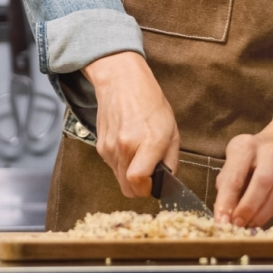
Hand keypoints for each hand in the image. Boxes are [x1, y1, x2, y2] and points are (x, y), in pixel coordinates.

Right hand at [82, 51, 180, 197]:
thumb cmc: (150, 103)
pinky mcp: (101, 147)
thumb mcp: (172, 130)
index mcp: (148, 142)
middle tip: (148, 175)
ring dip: (129, 175)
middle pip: (127, 188)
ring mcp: (110, 148)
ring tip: (138, 155)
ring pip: (119, 179)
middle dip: (139, 187)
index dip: (147, 189)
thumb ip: (171, 160)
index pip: (138, 182)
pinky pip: (112, 167)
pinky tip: (128, 147)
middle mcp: (125, 147)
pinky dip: (121, 164)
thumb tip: (167, 179)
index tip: (154, 185)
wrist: (122, 83)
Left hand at [213, 110, 272, 226]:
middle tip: (235, 225)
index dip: (226, 201)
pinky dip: (268, 214)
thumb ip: (227, 183)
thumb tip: (223, 212)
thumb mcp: (233, 160)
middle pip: (261, 183)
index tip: (221, 221)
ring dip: (260, 215)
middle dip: (247, 209)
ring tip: (246, 226)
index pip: (235, 176)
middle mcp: (269, 152)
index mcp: (246, 146)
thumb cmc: (251, 155)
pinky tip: (257, 220)